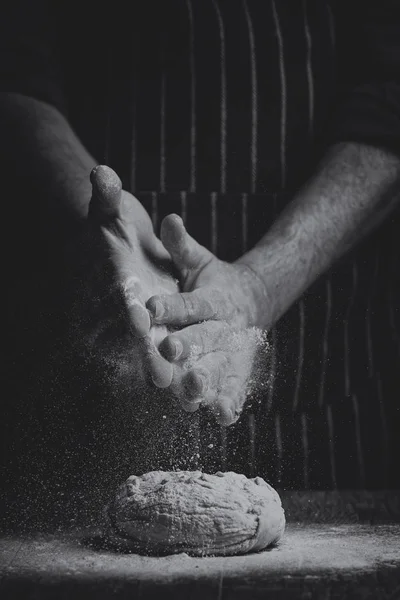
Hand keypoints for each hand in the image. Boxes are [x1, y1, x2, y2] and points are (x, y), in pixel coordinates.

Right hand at [64, 165, 178, 388]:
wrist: (120, 255)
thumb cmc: (114, 232)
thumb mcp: (111, 213)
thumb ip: (106, 197)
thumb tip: (101, 173)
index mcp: (113, 287)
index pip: (116, 300)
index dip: (127, 310)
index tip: (141, 321)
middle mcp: (122, 315)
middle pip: (133, 340)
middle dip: (147, 356)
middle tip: (163, 379)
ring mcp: (138, 332)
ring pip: (152, 360)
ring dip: (169, 378)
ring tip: (191, 399)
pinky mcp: (155, 341)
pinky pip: (168, 366)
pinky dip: (184, 383)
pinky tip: (204, 402)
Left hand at [144, 214, 268, 425]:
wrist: (253, 300)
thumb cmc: (216, 279)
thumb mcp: (200, 260)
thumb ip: (182, 246)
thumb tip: (169, 218)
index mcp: (213, 299)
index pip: (190, 303)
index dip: (172, 305)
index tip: (150, 308)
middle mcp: (224, 327)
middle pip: (206, 337)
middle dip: (188, 345)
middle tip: (169, 350)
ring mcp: (232, 352)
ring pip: (221, 367)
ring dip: (208, 380)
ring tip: (196, 393)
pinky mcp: (238, 371)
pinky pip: (236, 388)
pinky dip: (231, 402)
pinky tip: (222, 417)